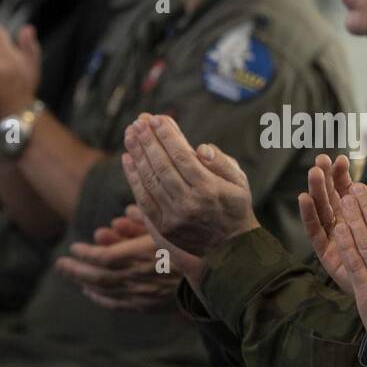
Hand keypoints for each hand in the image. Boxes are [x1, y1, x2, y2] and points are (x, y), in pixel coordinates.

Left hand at [56, 207, 184, 312]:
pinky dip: (101, 299)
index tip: (74, 246)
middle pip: (98, 278)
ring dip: (85, 283)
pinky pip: (119, 305)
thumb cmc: (194, 243)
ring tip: (72, 275)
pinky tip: (90, 293)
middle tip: (60, 264)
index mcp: (143, 256)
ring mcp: (144, 295)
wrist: (218, 273)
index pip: (104, 258)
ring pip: (106, 292)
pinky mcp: (150, 305)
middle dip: (76, 270)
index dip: (85, 254)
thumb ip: (141, 222)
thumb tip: (118, 217)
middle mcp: (140, 278)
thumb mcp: (168, 226)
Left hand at [120, 114, 260, 256]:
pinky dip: (133, 177)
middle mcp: (190, 203)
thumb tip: (201, 148)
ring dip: (137, 154)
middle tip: (138, 121)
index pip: (182, 156)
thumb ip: (222, 162)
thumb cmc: (234, 206)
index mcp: (210, 189)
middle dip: (148, 140)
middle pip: (162, 165)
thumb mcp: (239, 181)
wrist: (230, 247)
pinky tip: (127, 159)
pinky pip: (143, 198)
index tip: (157, 118)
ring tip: (130, 134)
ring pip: (150, 180)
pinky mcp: (163, 227)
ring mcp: (174, 217)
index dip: (167, 135)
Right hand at [298, 159, 366, 294]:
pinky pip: (315, 233)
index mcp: (362, 211)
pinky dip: (308, 215)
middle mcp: (345, 222)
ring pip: (321, 210)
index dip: (342, 172)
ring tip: (314, 173)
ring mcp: (335, 237)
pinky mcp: (328, 254)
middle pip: (330, 195)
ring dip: (316, 190)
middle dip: (325, 176)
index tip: (342, 159)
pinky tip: (305, 198)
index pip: (347, 186)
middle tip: (321, 160)